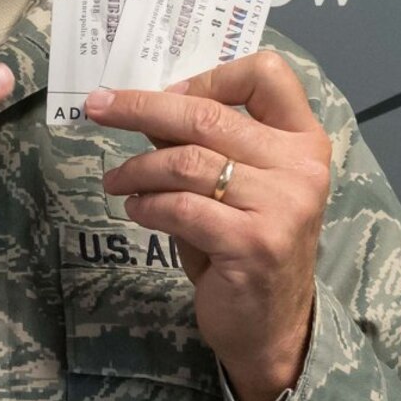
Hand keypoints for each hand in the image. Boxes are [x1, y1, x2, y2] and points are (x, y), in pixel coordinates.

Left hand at [86, 50, 330, 400]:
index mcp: (303, 141)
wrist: (271, 325)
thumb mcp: (234, 185)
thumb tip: (146, 103)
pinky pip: (179, 206)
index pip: (268, 75)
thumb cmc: (245, 245)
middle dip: (141, 107)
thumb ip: (204, 144)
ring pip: (185, 161)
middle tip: (98, 107)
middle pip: (207, 115)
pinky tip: (137, 210)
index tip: (166, 91)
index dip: (209, 76)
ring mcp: (282, 205)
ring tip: (117, 182)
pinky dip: (146, 204)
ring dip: (137, 168)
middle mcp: (301, 167)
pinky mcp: (253, 242)